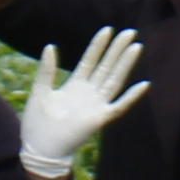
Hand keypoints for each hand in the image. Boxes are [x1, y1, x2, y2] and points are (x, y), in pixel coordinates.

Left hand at [14, 30, 147, 179]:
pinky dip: (131, 97)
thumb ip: (46, 71)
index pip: (90, 61)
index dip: (98, 46)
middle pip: (106, 67)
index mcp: (74, 85)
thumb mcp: (40, 91)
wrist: (39, 149)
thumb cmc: (37, 123)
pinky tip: (143, 85)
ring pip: (114, 81)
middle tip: (130, 32)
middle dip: (117, 50)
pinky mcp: (99, 119)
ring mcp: (95, 105)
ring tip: (135, 47)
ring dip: (125, 65)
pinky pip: (118, 106)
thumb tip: (50, 46)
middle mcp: (88, 93)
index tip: (107, 30)